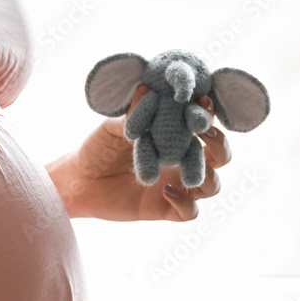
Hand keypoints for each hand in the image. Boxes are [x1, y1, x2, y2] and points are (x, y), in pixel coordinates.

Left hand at [47, 84, 231, 221]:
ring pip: (213, 185)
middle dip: (219, 144)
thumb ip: (134, 112)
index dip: (209, 115)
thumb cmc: (99, 147)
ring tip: (185, 168)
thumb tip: (145, 88)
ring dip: (207, 176)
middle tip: (203, 133)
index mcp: (176, 136)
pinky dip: (185, 202)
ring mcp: (178, 185)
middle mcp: (183, 161)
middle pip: (220, 156)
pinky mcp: (166, 208)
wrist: (78, 179)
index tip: (204, 103)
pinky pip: (191, 212)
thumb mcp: (114, 127)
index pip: (204, 124)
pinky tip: (166, 190)